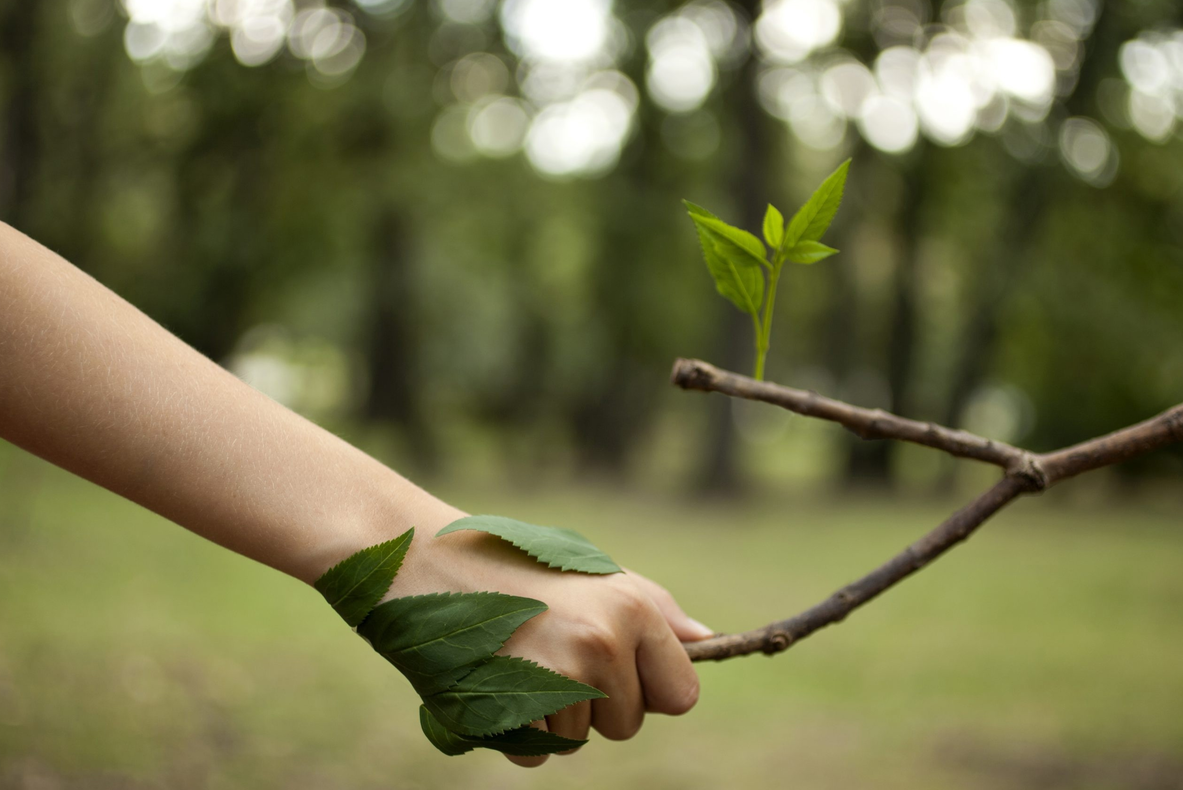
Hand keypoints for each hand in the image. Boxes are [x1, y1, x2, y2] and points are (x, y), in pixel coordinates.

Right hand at [385, 507, 713, 766]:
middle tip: (553, 651)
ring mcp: (555, 680)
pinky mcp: (510, 710)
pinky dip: (517, 730)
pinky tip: (496, 679)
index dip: (651, 689)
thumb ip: (652, 609)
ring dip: (553, 715)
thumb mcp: (591, 571)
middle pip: (628, 725)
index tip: (619, 669)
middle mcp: (601, 644)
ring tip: (519, 657)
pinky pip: (536, 752)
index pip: (682, 694)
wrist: (424, 559)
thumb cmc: (513, 561)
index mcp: (631, 609)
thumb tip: (707, 641)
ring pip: (580, 741)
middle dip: (597, 703)